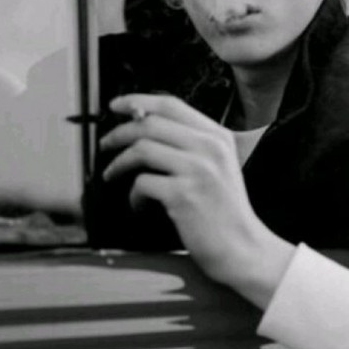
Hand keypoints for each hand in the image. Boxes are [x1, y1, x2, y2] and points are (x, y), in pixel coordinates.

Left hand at [100, 93, 293, 307]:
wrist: (242, 247)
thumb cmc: (225, 210)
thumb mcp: (218, 166)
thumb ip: (191, 145)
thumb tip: (146, 127)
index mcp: (217, 136)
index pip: (172, 105)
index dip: (139, 101)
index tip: (117, 105)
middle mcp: (209, 147)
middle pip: (151, 123)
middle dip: (120, 131)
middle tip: (105, 144)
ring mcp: (197, 170)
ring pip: (142, 148)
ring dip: (119, 162)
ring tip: (112, 175)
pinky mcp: (183, 195)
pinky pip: (142, 183)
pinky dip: (133, 195)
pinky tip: (139, 204)